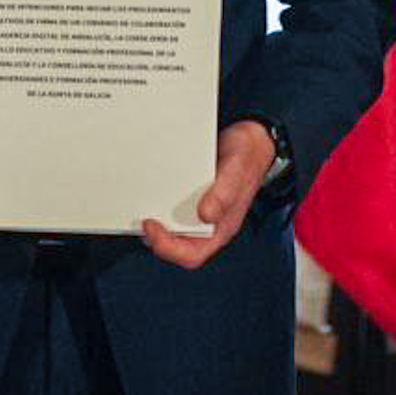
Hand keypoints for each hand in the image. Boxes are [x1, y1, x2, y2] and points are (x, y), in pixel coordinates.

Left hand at [144, 120, 275, 268]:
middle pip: (177, 246)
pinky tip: (152, 193)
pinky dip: (160, 205)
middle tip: (143, 220)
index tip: (152, 227)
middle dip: (156, 239)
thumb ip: (224, 194)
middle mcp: (209, 224)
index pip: (192, 254)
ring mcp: (200, 211)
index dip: (168, 248)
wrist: (252, 139)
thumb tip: (206, 215)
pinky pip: (174, 209)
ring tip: (143, 209)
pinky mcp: (192, 197)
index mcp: (221, 228)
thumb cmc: (248, 158)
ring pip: (173, 229)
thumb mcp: (236, 172)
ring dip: (157, 223)